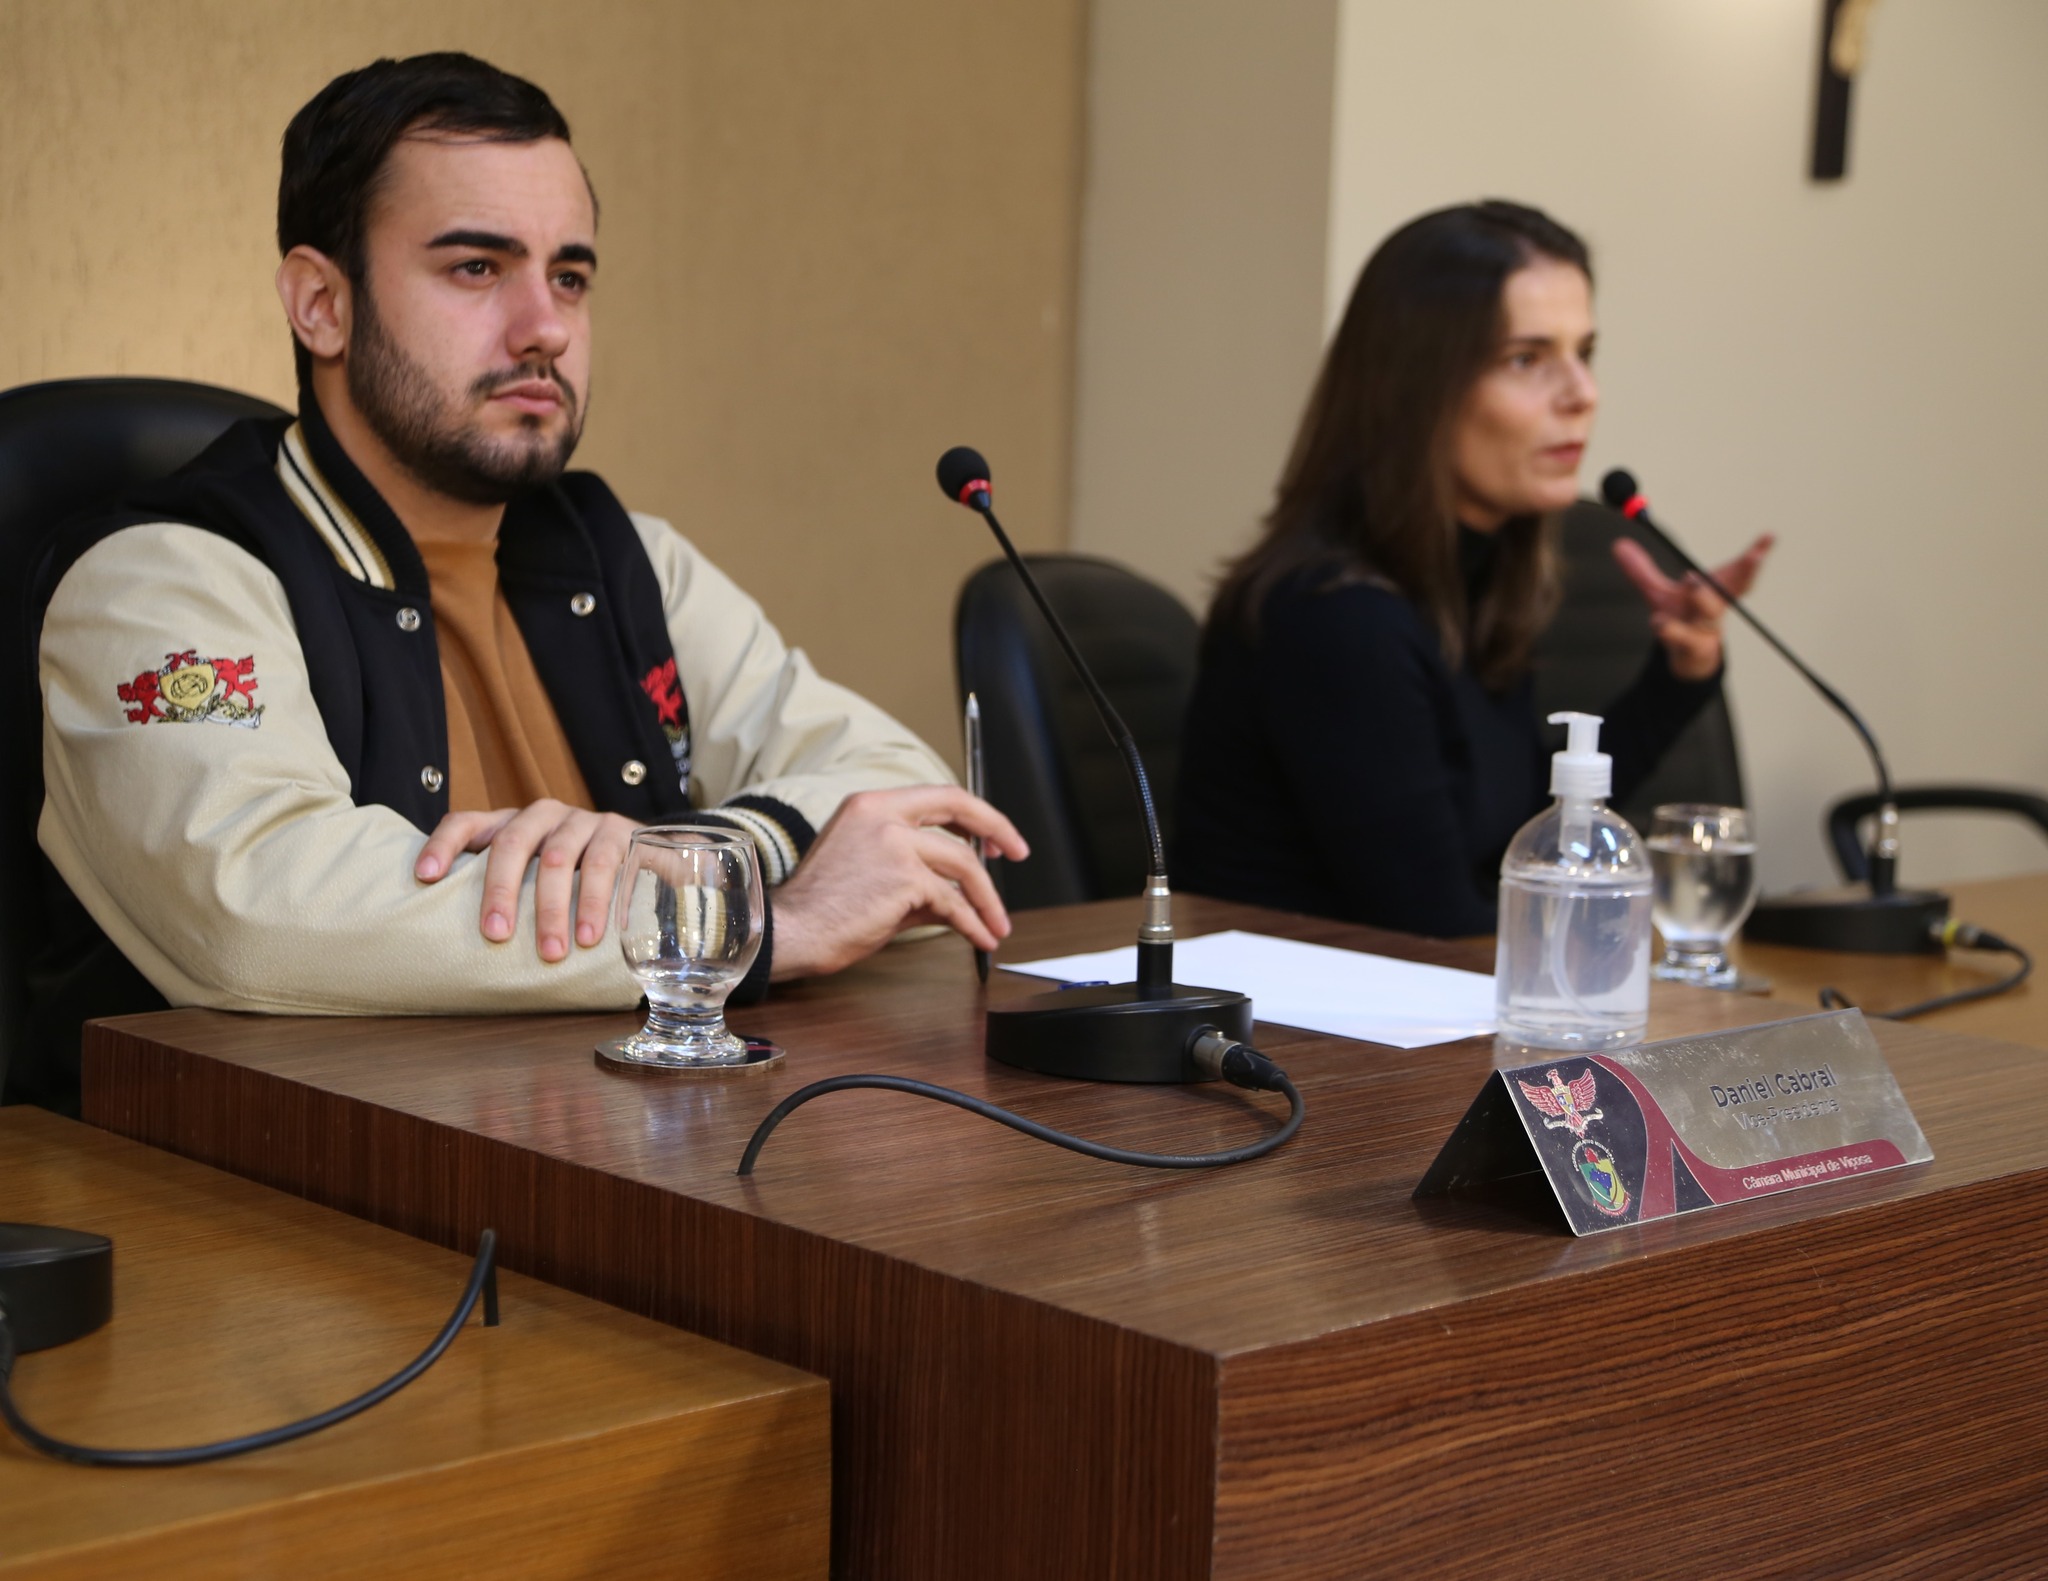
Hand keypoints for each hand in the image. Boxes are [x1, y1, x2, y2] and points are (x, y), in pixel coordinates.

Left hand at [415, 800, 638, 962]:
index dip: (443, 845)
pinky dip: (597, 902)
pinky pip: (605, 863)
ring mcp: (583, 820)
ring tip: (552, 952)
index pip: (467, 823)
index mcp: (512, 824)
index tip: (425, 877)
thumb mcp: (536, 883)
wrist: (648, 860)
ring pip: (558, 857)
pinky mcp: (621, 831)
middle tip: (496, 935)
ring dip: (553, 908)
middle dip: (501, 890)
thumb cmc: (577, 883)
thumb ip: (507, 898)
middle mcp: (543, 815)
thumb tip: (451, 948)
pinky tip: (593, 934)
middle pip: (512, 842)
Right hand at [770, 786, 1029, 979]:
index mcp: (870, 805)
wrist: (790, 932)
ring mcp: (895, 843)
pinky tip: (981, 937)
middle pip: (960, 810)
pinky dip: (973, 923)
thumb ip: (915, 874)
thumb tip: (958, 894)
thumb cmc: (821, 909)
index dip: (974, 814)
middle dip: (997, 831)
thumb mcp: (869, 873)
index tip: (994, 836)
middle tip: (1018, 855)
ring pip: (963, 864)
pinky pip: (953, 902)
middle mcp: (883, 814)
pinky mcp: (904, 879)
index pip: (939, 795)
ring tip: (997, 924)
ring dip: (987, 898)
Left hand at [1612, 532, 1773, 681]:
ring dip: (1703, 596)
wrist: (1683, 658)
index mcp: (1715, 591)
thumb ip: (1641, 570)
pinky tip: (1658, 622)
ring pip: (1709, 612)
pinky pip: (1681, 637)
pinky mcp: (1691, 649)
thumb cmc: (1681, 618)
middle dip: (1744, 570)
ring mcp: (1705, 629)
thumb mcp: (1658, 593)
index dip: (1754, 554)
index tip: (1770, 536)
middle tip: (1749, 556)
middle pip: (1733, 587)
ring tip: (1692, 580)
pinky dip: (1669, 629)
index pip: (1738, 570)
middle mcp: (1714, 608)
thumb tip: (1618, 545)